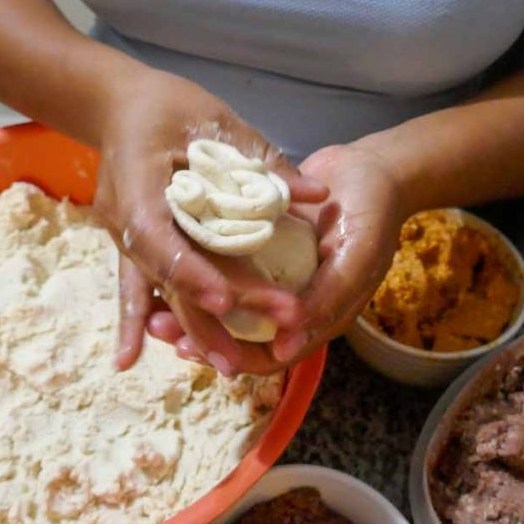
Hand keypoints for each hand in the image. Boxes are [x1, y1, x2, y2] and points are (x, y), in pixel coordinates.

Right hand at [93, 65, 327, 373]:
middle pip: (169, 275)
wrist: (115, 104)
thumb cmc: (165, 104)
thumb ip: (262, 160)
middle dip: (213, 312)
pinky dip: (137, 320)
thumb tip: (317, 196)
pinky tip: (130, 361)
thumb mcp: (214, 121)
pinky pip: (138, 286)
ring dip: (190, 326)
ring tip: (227, 364)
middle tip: (260, 340)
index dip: (193, 272)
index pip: (161, 238)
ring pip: (158, 289)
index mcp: (139, 185)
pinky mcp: (132, 243)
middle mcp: (124, 220)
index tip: (227, 300)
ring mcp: (123, 236)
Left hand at [145, 142, 405, 370]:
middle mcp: (292, 304)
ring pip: (227, 306)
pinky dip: (199, 271)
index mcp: (317, 316)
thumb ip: (326, 299)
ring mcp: (276, 277)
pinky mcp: (262, 250)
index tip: (187, 347)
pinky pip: (227, 270)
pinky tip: (167, 261)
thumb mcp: (355, 256)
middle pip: (239, 336)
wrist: (373, 166)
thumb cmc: (372, 212)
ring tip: (150, 302)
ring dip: (191, 305)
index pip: (268, 356)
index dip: (228, 356)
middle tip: (155, 324)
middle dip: (197, 334)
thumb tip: (285, 344)